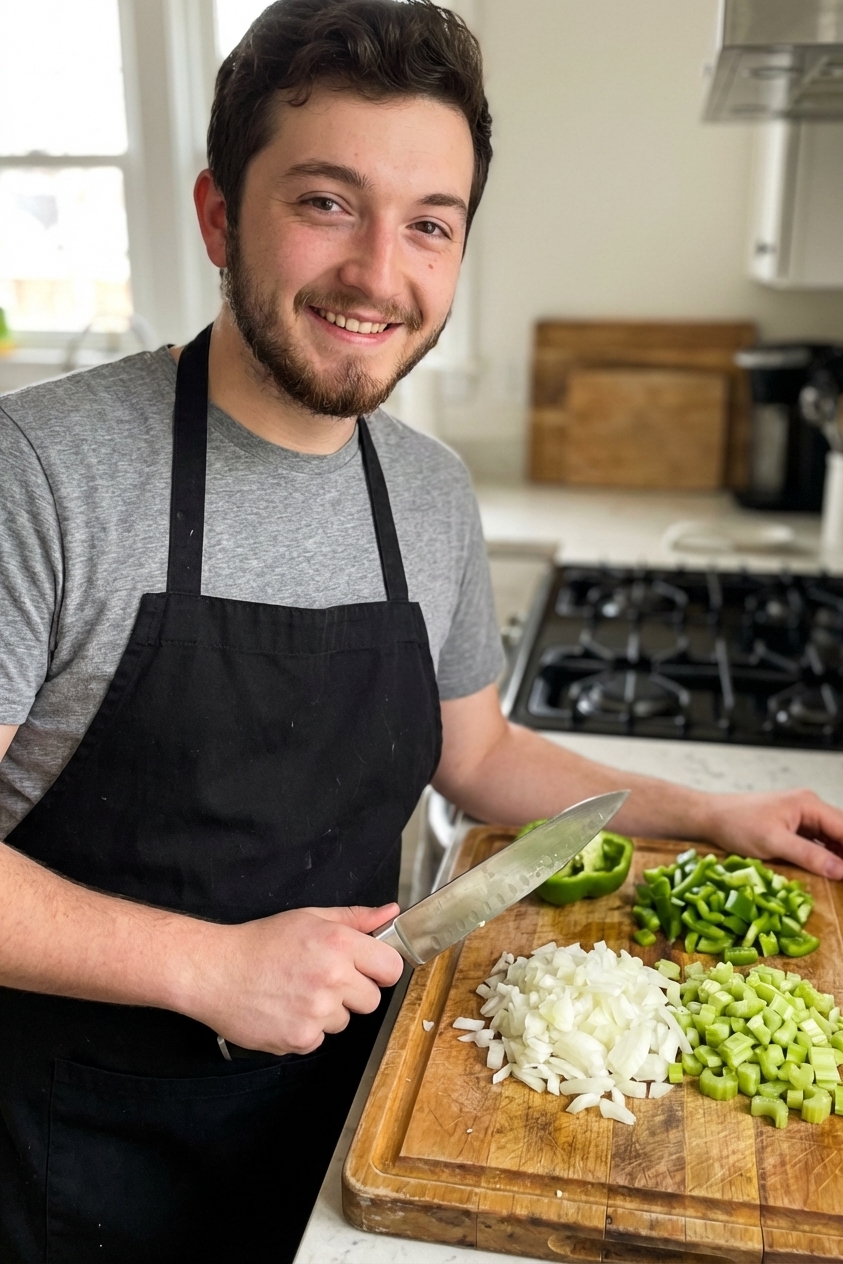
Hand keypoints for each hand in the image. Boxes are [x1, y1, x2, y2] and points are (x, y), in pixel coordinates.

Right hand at [187, 903, 403, 1055]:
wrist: (216, 971)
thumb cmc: (261, 943)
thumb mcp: (310, 918)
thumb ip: (356, 918)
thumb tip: (390, 913)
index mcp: (339, 944)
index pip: (391, 968)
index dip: (380, 969)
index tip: (368, 970)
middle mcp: (332, 979)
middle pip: (372, 1000)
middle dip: (353, 993)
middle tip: (323, 979)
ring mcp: (317, 1012)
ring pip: (344, 1022)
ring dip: (327, 1012)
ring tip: (297, 992)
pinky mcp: (301, 1039)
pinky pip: (319, 1039)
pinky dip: (306, 1029)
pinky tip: (285, 1010)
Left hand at [703, 789, 842, 879]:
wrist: (710, 817)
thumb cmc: (737, 824)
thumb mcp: (773, 842)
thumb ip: (808, 855)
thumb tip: (842, 871)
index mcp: (809, 804)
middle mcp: (810, 807)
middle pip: (842, 831)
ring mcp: (802, 816)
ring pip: (833, 838)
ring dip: (839, 856)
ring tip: (841, 877)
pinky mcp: (793, 827)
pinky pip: (819, 842)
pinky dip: (826, 856)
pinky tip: (829, 872)